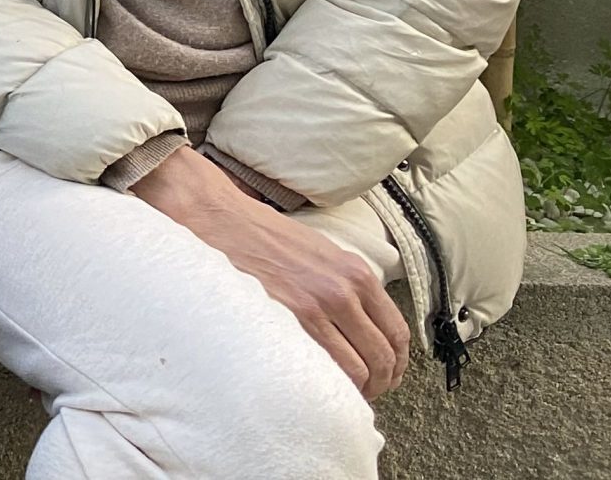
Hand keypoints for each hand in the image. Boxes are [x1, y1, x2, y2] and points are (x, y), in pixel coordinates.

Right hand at [133, 148, 410, 399]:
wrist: (214, 217)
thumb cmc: (257, 233)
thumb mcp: (318, 252)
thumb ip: (343, 285)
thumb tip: (358, 325)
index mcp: (355, 273)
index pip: (396, 333)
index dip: (394, 364)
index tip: (385, 375)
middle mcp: (343, 290)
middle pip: (382, 357)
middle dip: (379, 383)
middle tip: (363, 393)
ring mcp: (317, 306)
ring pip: (359, 369)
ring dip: (355, 390)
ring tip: (336, 394)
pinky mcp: (288, 318)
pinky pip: (326, 368)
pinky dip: (329, 386)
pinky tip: (316, 387)